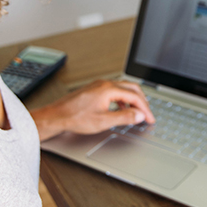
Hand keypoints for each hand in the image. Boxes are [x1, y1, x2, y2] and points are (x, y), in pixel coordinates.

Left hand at [31, 79, 154, 140]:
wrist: (56, 116)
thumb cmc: (74, 118)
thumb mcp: (103, 121)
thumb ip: (124, 118)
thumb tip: (139, 115)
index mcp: (109, 89)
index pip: (135, 96)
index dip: (145, 109)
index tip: (150, 118)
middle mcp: (105, 84)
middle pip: (132, 89)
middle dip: (142, 102)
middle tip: (148, 114)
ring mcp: (99, 85)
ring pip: (124, 88)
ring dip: (133, 100)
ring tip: (137, 113)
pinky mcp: (95, 89)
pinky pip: (115, 91)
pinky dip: (123, 99)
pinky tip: (122, 109)